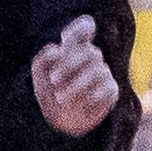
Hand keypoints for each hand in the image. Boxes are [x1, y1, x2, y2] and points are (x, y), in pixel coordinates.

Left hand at [30, 16, 120, 137]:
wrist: (59, 121)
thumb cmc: (49, 91)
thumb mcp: (40, 73)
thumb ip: (46, 57)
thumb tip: (58, 51)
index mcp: (74, 48)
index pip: (84, 29)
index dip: (81, 28)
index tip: (66, 37)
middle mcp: (91, 58)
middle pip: (90, 53)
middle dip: (69, 66)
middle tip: (54, 80)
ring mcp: (103, 74)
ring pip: (98, 72)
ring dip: (76, 86)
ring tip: (61, 98)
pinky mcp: (111, 91)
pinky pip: (108, 89)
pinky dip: (93, 96)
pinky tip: (81, 103)